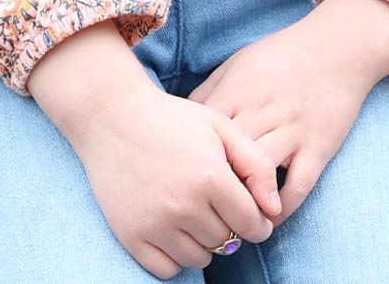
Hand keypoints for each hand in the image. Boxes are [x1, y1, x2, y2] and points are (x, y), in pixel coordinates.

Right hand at [31, 24, 281, 276]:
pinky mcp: (128, 235)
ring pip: (198, 258)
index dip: (260, 225)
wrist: (113, 120)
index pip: (250, 223)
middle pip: (226, 242)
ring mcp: (152, 224)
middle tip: (225, 213)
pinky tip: (178, 235)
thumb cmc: (174, 121)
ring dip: (206, 246)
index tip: (258, 219)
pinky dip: (176, 259)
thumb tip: (275, 209)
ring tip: (201, 221)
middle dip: (234, 231)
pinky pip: (164, 269)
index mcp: (211, 178)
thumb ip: (258, 167)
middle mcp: (182, 206)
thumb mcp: (225, 130)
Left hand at [189, 0, 388, 220]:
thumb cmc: (282, 55)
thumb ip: (207, 95)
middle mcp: (263, 113)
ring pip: (261, 176)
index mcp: (236, 94)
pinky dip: (282, 206)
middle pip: (226, 161)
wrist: (341, 45)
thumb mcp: (236, 65)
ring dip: (243, 205)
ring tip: (229, 224)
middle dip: (209, 191)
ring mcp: (294, 130)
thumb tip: (176, 127)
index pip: (201, 139)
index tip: (175, 186)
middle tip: (195, 215)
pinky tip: (269, 217)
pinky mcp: (321, 144)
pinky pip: (300, 183)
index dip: (185, 166)